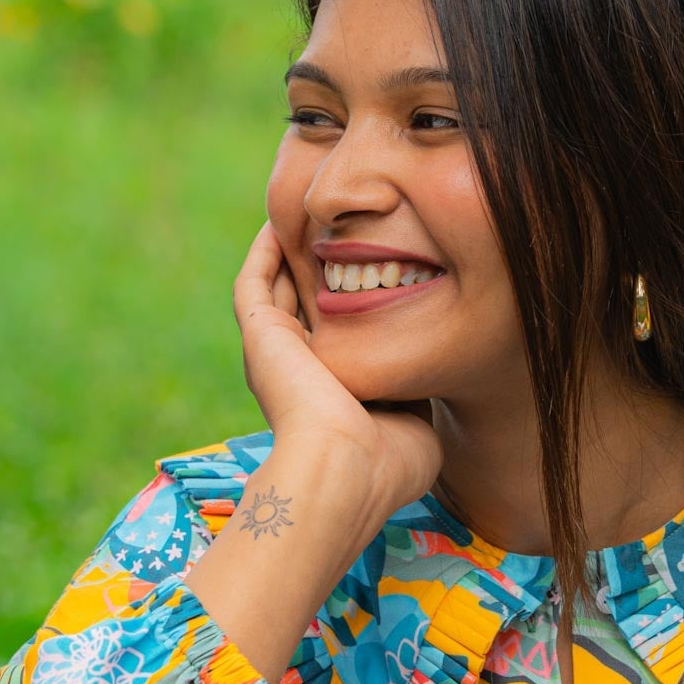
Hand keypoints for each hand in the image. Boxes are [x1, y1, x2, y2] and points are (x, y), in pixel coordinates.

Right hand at [233, 221, 442, 512]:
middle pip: (307, 305)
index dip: (356, 305)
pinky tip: (281, 222)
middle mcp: (300, 372)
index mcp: (334, 395)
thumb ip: (418, 393)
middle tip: (344, 229)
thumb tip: (429, 374)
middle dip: (322, 269)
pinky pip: (254, 281)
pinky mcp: (261, 336)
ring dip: (292, 252)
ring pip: (277, 289)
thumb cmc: (387, 464)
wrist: (346, 470)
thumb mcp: (417, 424)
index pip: (342, 339)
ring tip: (311, 213)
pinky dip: (264, 252)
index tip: (384, 271)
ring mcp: (276, 354)